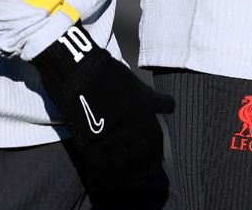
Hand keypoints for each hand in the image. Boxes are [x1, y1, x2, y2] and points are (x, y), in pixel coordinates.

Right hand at [31, 23, 172, 198]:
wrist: (80, 68)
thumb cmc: (110, 75)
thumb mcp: (138, 86)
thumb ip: (155, 100)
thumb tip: (171, 106)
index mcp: (145, 117)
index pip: (155, 146)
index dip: (153, 159)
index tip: (150, 166)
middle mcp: (132, 130)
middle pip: (139, 161)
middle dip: (138, 172)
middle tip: (133, 179)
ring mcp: (111, 137)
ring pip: (120, 169)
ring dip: (119, 179)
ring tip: (116, 183)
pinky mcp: (90, 142)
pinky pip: (98, 169)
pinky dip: (99, 178)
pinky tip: (98, 182)